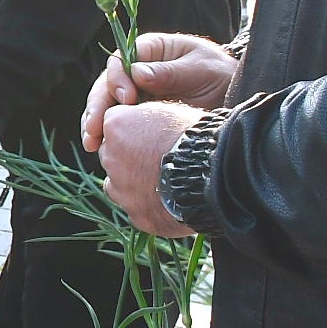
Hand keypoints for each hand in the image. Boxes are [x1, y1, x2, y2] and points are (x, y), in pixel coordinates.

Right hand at [81, 32, 239, 151]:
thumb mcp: (202, 69)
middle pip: (105, 85)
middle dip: (97, 106)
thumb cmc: (220, 75)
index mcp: (149, 50)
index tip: (127, 99)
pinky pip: (116, 122)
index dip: (118, 79)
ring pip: (105, 105)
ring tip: (92, 144)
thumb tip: (138, 74)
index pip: (120, 61)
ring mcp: (134, 93)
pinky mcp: (136, 114)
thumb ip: (170, 72)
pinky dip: (106, 134)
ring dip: (94, 123)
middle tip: (95, 129)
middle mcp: (135, 70)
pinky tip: (100, 148)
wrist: (234, 97)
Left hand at [94, 100, 206, 237]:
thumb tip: (146, 123)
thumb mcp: (170, 113)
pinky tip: (170, 201)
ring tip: (163, 182)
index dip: (133, 131)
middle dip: (128, 157)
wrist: (216, 174)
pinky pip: (136, 209)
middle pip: (112, 156)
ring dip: (134, 183)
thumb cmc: (197, 137)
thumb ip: (147, 118)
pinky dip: (148, 205)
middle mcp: (110, 157)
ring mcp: (121, 189)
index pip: (113, 126)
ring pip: (118, 185)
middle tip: (158, 160)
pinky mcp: (137, 215)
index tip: (151, 136)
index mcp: (116, 126)